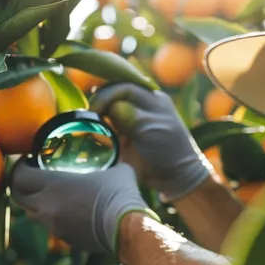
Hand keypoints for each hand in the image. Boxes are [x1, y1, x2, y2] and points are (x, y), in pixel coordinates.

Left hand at [10, 161, 156, 253]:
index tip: (27, 161)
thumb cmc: (121, 193)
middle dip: (20, 187)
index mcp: (54, 184)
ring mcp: (54, 226)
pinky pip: (53, 226)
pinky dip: (56, 218)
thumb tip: (116, 152)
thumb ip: (107, 161)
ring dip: (38, 204)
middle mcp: (47, 206)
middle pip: (19, 197)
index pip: (20, 177)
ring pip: (34, 214)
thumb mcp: (115, 169)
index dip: (19, 168)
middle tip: (30, 178)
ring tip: (51, 195)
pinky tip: (71, 212)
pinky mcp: (66, 239)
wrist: (127, 228)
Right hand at [92, 83, 211, 201]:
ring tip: (90, 122)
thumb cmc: (168, 149)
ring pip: (108, 110)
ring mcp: (131, 122)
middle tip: (90, 114)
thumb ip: (132, 115)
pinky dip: (99, 128)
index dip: (108, 94)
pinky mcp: (124, 137)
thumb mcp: (152, 129)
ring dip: (99, 114)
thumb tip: (112, 106)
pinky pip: (107, 127)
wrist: (174, 177)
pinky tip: (93, 131)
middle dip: (101, 102)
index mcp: (151, 99)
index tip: (96, 107)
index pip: (124, 87)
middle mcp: (140, 107)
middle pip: (113, 96)